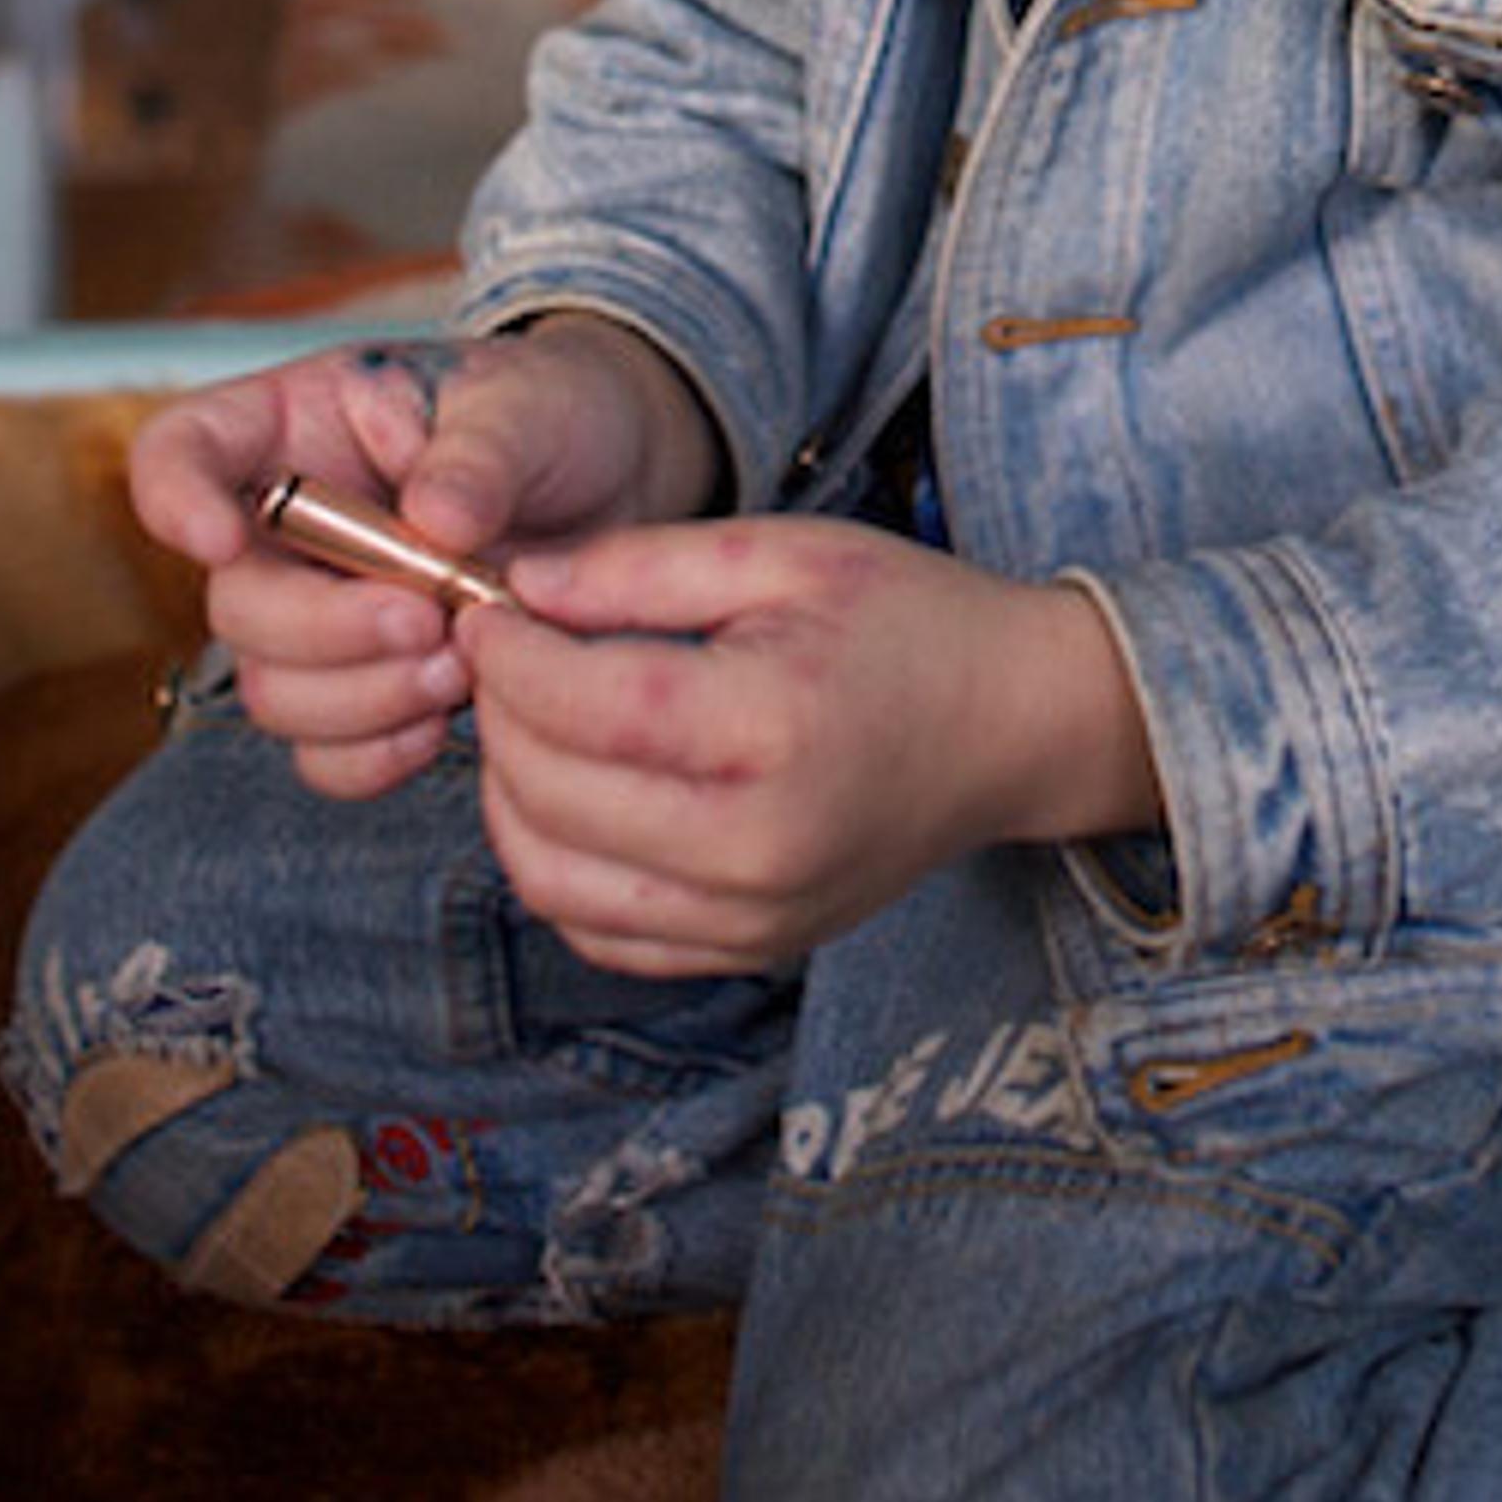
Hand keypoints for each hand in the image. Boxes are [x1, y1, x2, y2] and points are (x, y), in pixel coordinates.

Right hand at [128, 318, 721, 800]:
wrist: (615, 483)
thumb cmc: (547, 416)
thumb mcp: (525, 404)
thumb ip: (479, 453)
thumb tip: (435, 521)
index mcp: (291, 427)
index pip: (177, 452)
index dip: (172, 500)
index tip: (220, 538)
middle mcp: (282, 531)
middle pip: (233, 606)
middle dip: (327, 628)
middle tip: (428, 619)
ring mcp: (317, 618)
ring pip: (276, 694)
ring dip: (366, 697)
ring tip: (463, 662)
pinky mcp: (366, 690)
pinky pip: (328, 756)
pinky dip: (380, 754)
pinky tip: (446, 719)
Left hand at [456, 513, 1160, 975]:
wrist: (1013, 727)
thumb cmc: (907, 622)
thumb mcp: (782, 552)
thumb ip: (639, 565)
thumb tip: (516, 589)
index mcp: (770, 727)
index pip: (577, 705)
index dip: (506, 653)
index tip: (487, 608)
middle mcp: (758, 844)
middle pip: (549, 793)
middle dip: (500, 714)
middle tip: (504, 656)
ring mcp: (753, 915)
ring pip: (551, 879)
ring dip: (509, 797)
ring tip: (530, 722)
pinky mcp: (749, 949)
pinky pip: (599, 931)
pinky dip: (558, 864)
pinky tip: (576, 793)